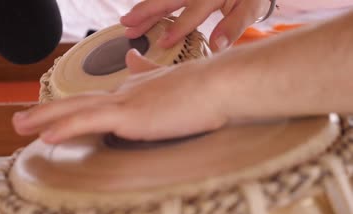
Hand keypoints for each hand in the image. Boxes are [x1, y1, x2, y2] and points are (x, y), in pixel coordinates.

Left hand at [12, 49, 229, 142]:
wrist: (219, 83)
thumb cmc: (202, 87)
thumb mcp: (168, 80)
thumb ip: (148, 69)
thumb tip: (133, 57)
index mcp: (132, 89)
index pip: (94, 100)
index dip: (69, 107)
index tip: (49, 114)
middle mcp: (123, 93)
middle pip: (76, 102)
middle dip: (45, 111)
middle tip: (19, 119)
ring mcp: (124, 103)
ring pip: (75, 110)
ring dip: (44, 117)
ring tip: (18, 124)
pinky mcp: (130, 115)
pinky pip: (91, 122)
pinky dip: (67, 128)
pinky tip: (45, 135)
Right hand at [120, 0, 268, 50]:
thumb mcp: (250, 9)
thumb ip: (234, 26)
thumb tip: (218, 46)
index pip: (191, 14)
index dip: (177, 29)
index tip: (162, 44)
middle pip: (167, 0)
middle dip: (146, 14)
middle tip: (128, 27)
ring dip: (143, 9)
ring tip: (127, 23)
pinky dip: (151, 4)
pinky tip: (139, 13)